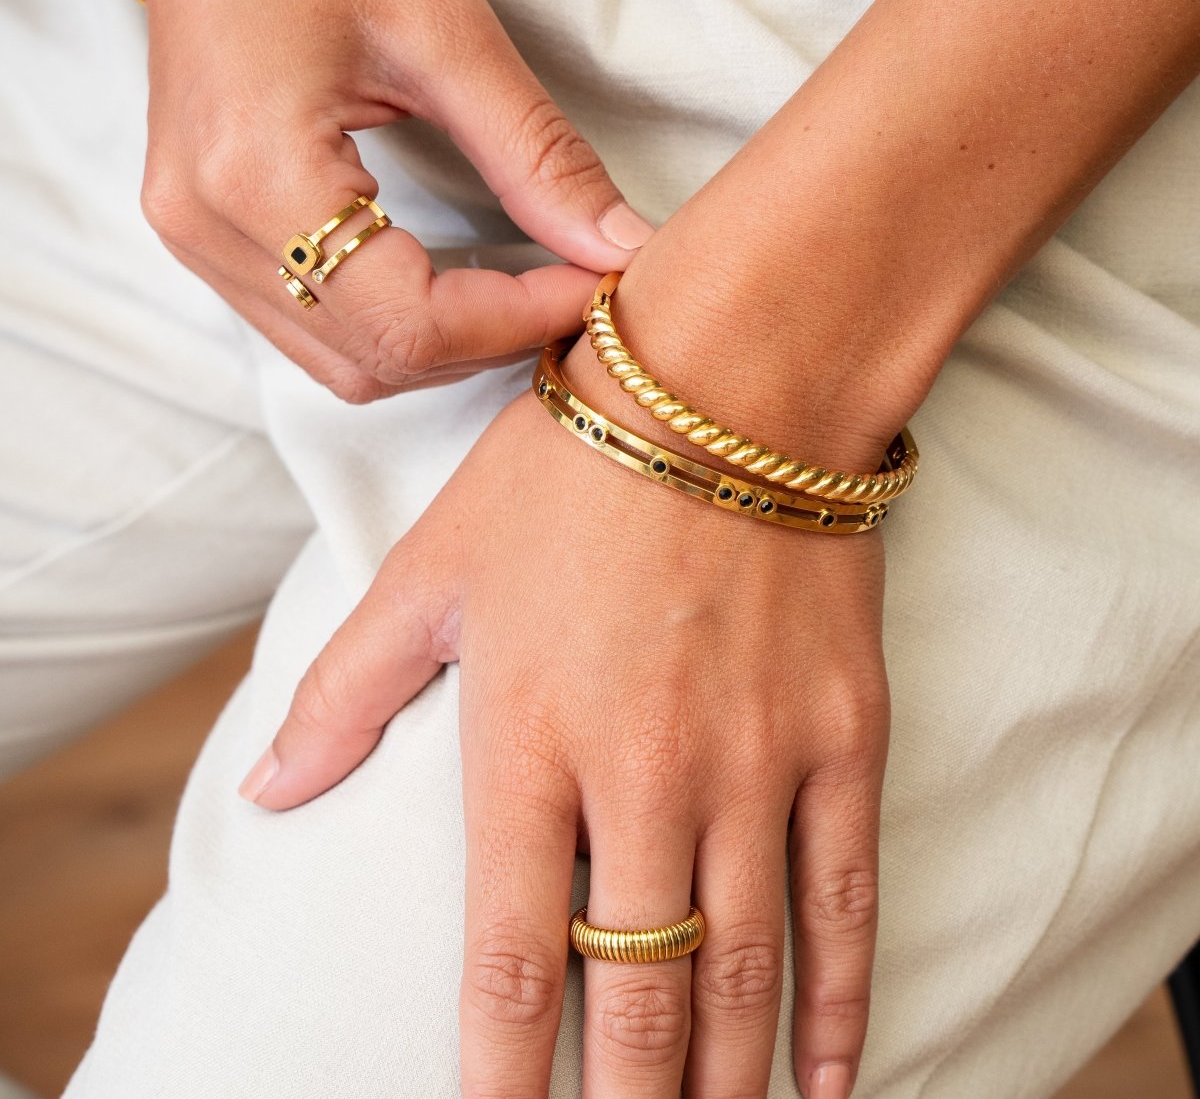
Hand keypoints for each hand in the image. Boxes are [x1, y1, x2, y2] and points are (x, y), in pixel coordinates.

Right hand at [133, 0, 651, 401]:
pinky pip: (316, 329)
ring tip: (518, 291)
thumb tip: (618, 246)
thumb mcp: (444, 28)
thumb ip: (536, 155)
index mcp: (255, 176)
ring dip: (446, 347)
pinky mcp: (206, 234)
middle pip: (379, 361)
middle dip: (490, 341)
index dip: (518, 322)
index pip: (411, 325)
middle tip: (567, 288)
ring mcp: (197, 239)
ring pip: (348, 364)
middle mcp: (208, 229)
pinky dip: (397, 327)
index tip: (592, 286)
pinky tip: (451, 285)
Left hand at [239, 344, 890, 1097]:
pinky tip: (829, 1078)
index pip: (513, 963)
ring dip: (726, 1082)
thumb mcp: (432, 568)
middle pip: (640, 995)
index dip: (504, 1085)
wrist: (731, 384)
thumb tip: (267, 793)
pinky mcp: (842, 738)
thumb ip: (346, 690)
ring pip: (746, 970)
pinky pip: (847, 898)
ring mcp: (756, 762)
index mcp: (528, 741)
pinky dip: (840, 1003)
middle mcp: (645, 775)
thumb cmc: (570, 470)